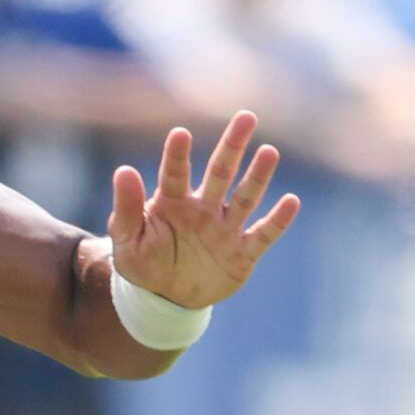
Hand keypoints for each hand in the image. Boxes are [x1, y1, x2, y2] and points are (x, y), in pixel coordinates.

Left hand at [109, 111, 301, 308]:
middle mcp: (202, 209)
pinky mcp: (242, 253)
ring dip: (258, 176)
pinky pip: (263, 235)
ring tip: (269, 151)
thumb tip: (123, 170)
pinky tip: (290, 201)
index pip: (175, 174)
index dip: (177, 155)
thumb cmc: (142, 262)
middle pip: (220, 173)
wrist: (164, 298)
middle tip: (246, 117)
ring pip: (245, 198)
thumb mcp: (126, 239)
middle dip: (232, 146)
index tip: (180, 133)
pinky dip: (277, 221)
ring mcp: (224, 229)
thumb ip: (127, 207)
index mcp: (171, 203)